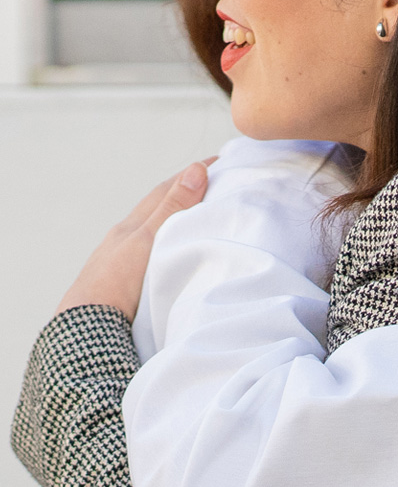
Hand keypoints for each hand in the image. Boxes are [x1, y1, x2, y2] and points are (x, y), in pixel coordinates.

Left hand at [56, 162, 211, 320]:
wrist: (88, 323)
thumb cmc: (117, 282)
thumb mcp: (150, 240)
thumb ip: (173, 208)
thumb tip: (195, 170)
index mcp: (133, 225)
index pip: (166, 191)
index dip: (192, 174)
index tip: (220, 163)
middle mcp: (127, 238)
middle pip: (159, 207)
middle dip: (186, 191)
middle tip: (217, 183)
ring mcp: (124, 260)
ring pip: (155, 230)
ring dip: (178, 218)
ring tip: (203, 216)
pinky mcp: (126, 282)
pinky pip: (153, 251)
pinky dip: (170, 242)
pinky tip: (177, 252)